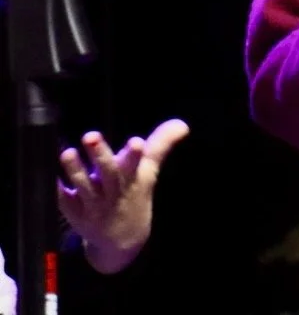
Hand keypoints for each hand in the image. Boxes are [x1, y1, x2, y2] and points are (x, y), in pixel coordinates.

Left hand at [57, 119, 189, 274]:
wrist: (121, 240)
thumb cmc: (133, 196)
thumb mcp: (149, 172)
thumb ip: (161, 145)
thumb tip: (182, 125)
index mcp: (134, 180)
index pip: (137, 165)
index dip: (136, 155)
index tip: (135, 142)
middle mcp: (115, 192)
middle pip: (108, 173)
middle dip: (101, 155)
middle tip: (90, 135)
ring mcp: (94, 205)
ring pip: (84, 186)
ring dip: (75, 169)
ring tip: (67, 152)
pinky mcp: (75, 213)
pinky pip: (64, 200)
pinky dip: (57, 189)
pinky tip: (50, 175)